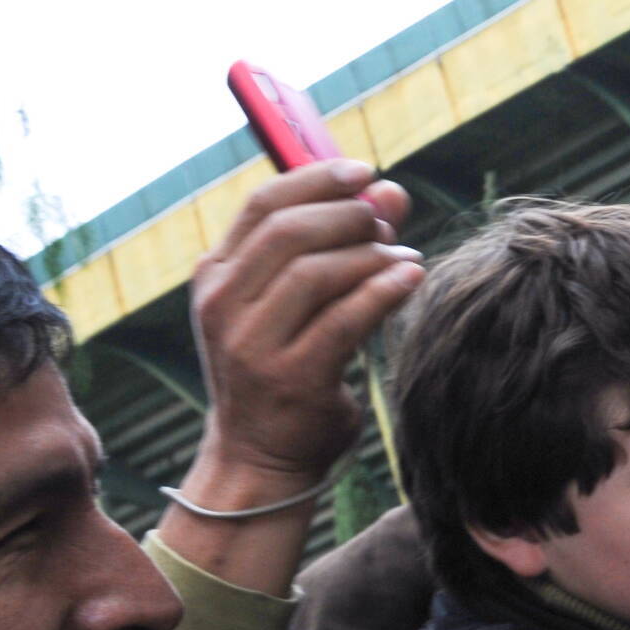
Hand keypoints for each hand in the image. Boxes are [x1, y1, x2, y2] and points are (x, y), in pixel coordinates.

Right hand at [188, 159, 421, 496]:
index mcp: (217, 276)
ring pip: (316, 272)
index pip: (262, 205)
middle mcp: (224, 305)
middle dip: (348, 215)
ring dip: (371, 254)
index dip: (317, 178)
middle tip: (389, 220)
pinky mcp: (292, 378)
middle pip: (288, 231)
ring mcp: (252, 344)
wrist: (261, 458)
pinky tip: (412, 276)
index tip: (364, 171)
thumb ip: (336, 247)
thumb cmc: (285, 369)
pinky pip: (345, 319)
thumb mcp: (293, 304)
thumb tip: (389, 191)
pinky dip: (384, 290)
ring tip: (405, 256)